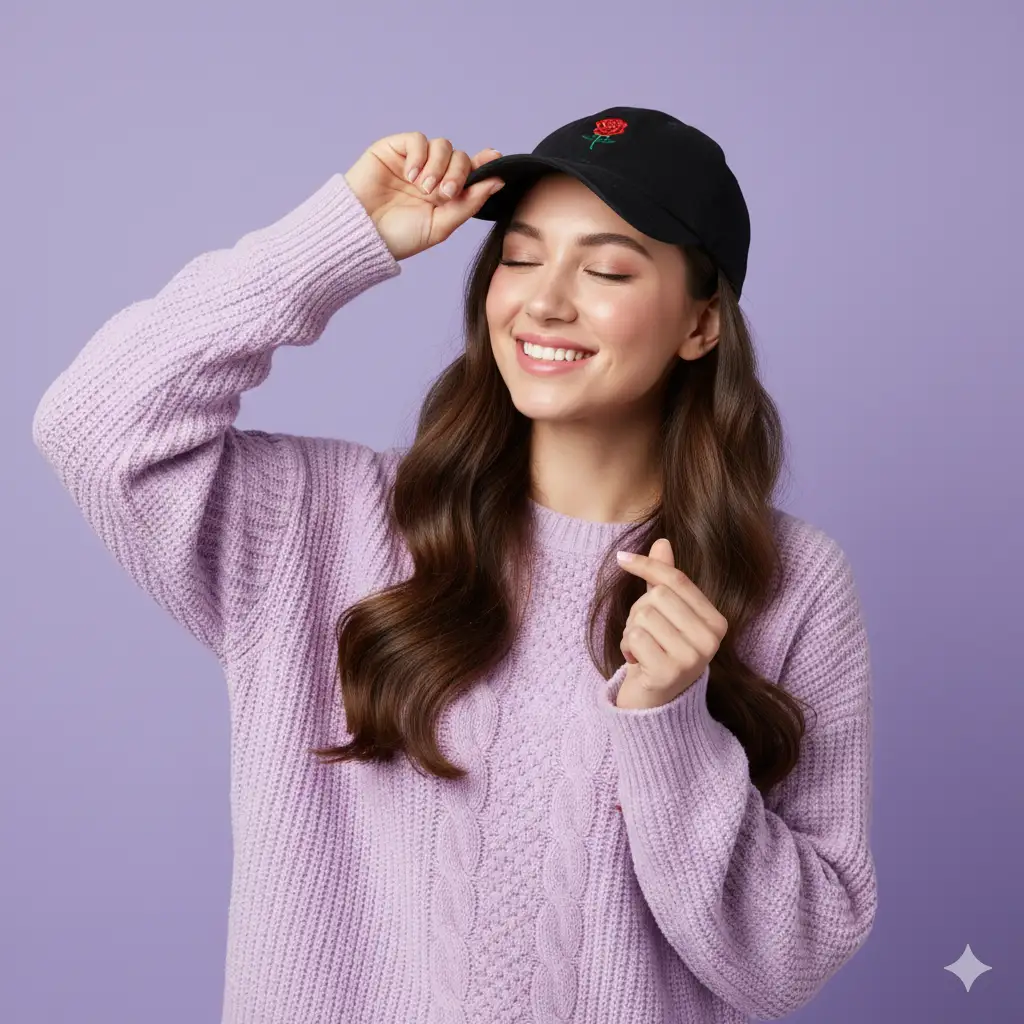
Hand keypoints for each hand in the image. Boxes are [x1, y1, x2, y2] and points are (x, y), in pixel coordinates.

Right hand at [344, 132, 505, 260]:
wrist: (362, 233)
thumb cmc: (399, 237)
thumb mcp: (441, 225)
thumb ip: (469, 203)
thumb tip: (498, 181)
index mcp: (446, 194)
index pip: (472, 172)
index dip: (485, 164)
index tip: (496, 160)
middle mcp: (432, 175)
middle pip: (460, 158)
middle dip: (458, 173)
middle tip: (445, 193)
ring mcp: (414, 161)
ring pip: (442, 146)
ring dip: (438, 167)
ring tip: (424, 189)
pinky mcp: (394, 149)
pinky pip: (418, 140)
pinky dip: (420, 156)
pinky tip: (411, 176)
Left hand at [614, 538, 728, 709]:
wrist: (655, 702)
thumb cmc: (660, 650)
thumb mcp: (665, 613)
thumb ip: (664, 580)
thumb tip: (662, 541)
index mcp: (716, 621)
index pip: (677, 580)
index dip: (647, 565)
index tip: (621, 558)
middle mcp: (711, 640)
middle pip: (658, 596)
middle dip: (639, 610)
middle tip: (644, 633)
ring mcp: (692, 658)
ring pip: (643, 616)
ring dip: (631, 631)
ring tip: (641, 648)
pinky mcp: (669, 673)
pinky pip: (635, 637)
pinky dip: (627, 647)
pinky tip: (637, 662)